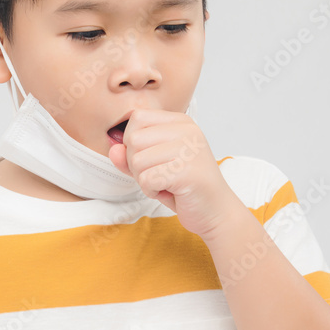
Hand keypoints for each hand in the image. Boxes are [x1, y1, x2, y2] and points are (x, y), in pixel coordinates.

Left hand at [107, 108, 245, 238]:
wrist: (216, 211)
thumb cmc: (185, 187)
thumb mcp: (154, 166)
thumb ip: (131, 156)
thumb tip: (113, 149)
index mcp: (181, 122)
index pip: (138, 118)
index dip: (134, 143)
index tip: (153, 159)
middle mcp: (187, 130)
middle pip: (134, 138)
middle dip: (137, 164)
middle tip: (160, 175)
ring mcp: (188, 149)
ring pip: (137, 160)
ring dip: (144, 179)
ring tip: (166, 183)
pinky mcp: (186, 171)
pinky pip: (146, 179)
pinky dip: (151, 190)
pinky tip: (170, 191)